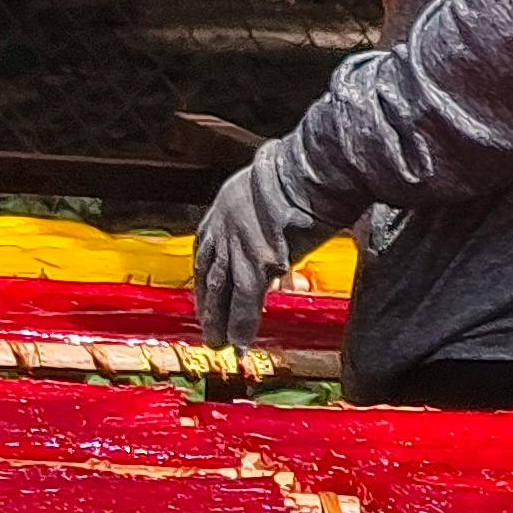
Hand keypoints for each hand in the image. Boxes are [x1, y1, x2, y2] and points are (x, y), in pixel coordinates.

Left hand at [192, 146, 325, 345]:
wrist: (307, 168)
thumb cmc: (302, 171)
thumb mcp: (272, 186)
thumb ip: (270, 210)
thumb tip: (288, 221)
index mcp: (224, 206)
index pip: (206, 249)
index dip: (205, 273)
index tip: (204, 292)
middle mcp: (222, 229)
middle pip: (209, 274)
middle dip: (208, 303)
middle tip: (206, 327)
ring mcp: (236, 248)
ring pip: (221, 291)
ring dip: (219, 320)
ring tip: (220, 343)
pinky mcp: (255, 264)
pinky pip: (245, 301)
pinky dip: (242, 324)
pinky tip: (240, 343)